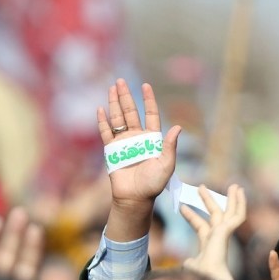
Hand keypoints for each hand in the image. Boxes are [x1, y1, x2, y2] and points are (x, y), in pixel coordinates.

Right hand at [97, 79, 180, 241]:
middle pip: (131, 112)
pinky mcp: (111, 151)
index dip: (148, 100)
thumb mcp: (167, 165)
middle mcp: (137, 137)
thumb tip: (177, 127)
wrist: (135, 198)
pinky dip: (103, 121)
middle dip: (126, 96)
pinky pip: (106, 133)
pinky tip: (101, 109)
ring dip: (114, 104)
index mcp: (152, 139)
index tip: (146, 85)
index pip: (151, 114)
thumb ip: (170, 146)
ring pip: (118, 118)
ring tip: (111, 88)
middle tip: (120, 81)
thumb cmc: (153, 184)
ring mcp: (123, 143)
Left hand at [181, 184, 245, 279]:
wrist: (208, 279)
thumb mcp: (192, 267)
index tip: (182, 207)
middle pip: (215, 215)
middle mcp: (217, 239)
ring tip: (233, 185)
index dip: (191, 216)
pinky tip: (239, 192)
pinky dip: (240, 203)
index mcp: (208, 246)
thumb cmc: (200, 277)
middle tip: (202, 187)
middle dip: (209, 201)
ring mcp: (223, 235)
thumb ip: (191, 263)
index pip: (200, 227)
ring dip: (231, 199)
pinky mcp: (227, 231)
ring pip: (229, 213)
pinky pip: (238, 215)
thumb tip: (188, 262)